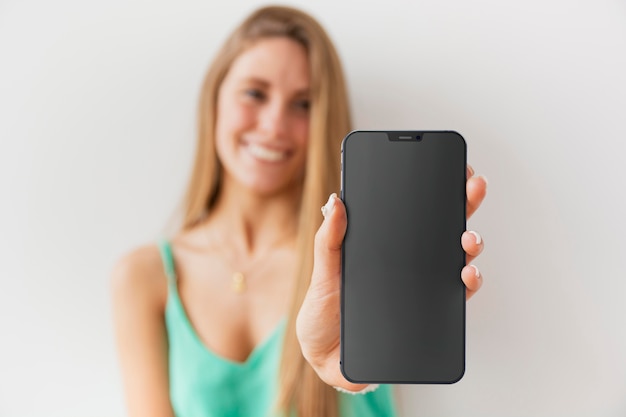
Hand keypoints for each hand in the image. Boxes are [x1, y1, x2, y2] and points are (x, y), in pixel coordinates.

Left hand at [296, 166, 487, 390]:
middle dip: (464, 204)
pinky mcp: (427, 313)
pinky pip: (455, 296)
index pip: (414, 211)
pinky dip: (467, 284)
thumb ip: (330, 239)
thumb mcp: (323, 271)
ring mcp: (420, 286)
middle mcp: (407, 262)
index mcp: (384, 245)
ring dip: (471, 244)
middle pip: (443, 228)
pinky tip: (466, 275)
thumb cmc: (323, 310)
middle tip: (473, 187)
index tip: (453, 166)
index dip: (436, 188)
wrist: (325, 356)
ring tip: (468, 238)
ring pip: (456, 259)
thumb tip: (337, 201)